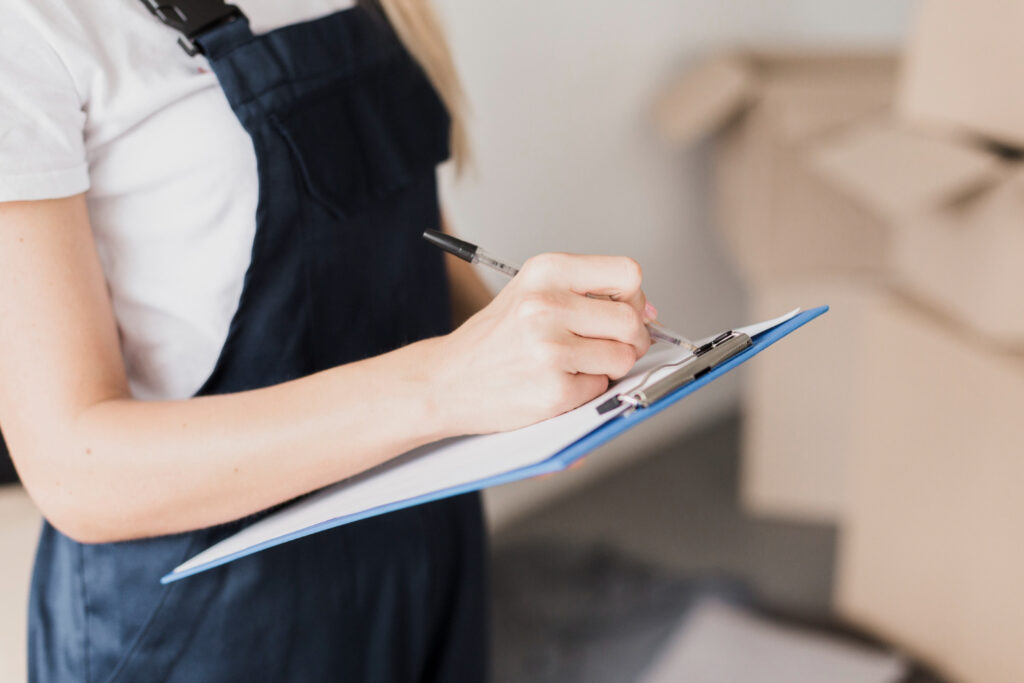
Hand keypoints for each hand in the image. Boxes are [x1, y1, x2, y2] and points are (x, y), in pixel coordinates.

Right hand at [431, 253, 651, 434]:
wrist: (445, 379)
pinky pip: (600, 389)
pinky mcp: (553, 390)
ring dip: (608, 367)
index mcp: (546, 271)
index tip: (626, 311)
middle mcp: (547, 305)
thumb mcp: (532, 292)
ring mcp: (549, 349)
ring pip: (622, 357)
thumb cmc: (495, 339)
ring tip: (574, 365)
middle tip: (608, 346)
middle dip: (631, 339)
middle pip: (632, 320)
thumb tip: (648, 312)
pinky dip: (586, 391)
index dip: (635, 297)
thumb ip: (586, 294)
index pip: (627, 273)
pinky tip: (555, 383)